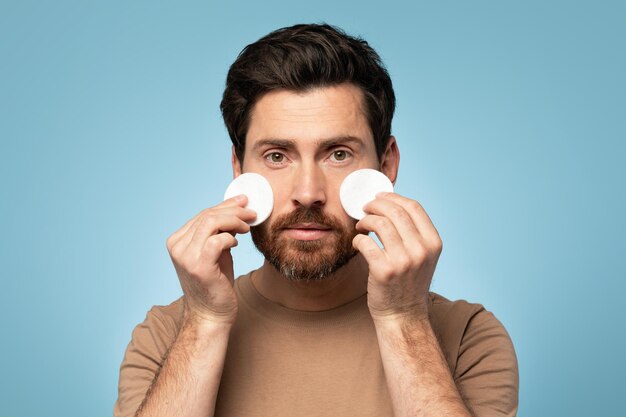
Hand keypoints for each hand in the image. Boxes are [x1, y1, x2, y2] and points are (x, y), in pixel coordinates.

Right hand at [165, 195, 255, 323]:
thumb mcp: (216, 252)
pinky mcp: (198, 266)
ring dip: (234, 221)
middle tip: (252, 212)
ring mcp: (185, 256)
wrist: (210, 315)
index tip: (243, 202)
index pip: (202, 214)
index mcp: (177, 241)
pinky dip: (229, 238)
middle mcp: (177, 246)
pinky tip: (236, 243)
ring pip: (211, 223)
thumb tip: (237, 208)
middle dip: (233, 210)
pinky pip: (216, 240)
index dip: (225, 205)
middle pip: (207, 215)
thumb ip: (219, 232)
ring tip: (247, 226)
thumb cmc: (215, 284)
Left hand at [352, 192, 442, 321]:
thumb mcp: (422, 256)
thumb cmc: (408, 283)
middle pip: (395, 212)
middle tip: (365, 208)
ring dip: (366, 220)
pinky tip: (358, 243)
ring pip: (380, 224)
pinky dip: (358, 239)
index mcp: (433, 243)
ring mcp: (404, 261)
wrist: (403, 315)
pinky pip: (366, 243)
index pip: (414, 207)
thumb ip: (414, 233)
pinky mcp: (384, 271)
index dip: (394, 197)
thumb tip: (390, 204)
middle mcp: (421, 251)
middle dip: (376, 205)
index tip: (380, 197)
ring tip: (361, 225)